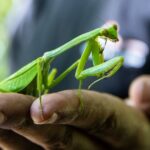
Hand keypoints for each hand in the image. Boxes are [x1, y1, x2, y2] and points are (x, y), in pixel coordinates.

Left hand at [0, 86, 149, 149]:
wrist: (136, 143)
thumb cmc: (141, 124)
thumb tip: (139, 90)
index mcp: (122, 130)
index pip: (95, 116)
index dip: (70, 109)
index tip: (40, 107)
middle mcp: (98, 149)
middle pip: (58, 136)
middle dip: (26, 120)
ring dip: (12, 133)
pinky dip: (13, 145)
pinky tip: (0, 131)